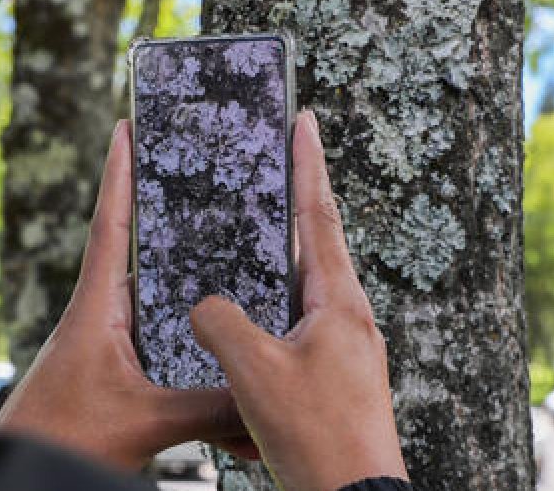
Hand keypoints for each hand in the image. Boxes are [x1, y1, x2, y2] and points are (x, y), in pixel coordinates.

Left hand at [0, 121, 251, 470]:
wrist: (23, 470)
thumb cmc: (60, 437)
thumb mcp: (144, 420)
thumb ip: (206, 407)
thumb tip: (262, 398)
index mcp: (96, 307)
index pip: (110, 224)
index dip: (119, 173)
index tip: (126, 126)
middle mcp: (101, 315)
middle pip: (140, 249)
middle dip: (168, 213)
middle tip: (199, 176)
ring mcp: (108, 342)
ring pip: (155, 298)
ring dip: (184, 279)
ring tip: (226, 252)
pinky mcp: (116, 370)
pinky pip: (160, 338)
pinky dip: (187, 335)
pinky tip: (218, 342)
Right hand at [190, 111, 408, 490]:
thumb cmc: (316, 434)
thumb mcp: (253, 371)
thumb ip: (220, 323)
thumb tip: (205, 306)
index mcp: (339, 302)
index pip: (318, 215)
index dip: (307, 164)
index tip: (304, 120)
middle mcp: (348, 318)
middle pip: (313, 246)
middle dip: (291, 206)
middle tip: (271, 167)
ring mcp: (342, 349)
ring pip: (300, 291)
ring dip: (274, 267)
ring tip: (245, 247)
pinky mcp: (331, 378)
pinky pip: (293, 330)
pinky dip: (267, 319)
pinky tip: (244, 331)